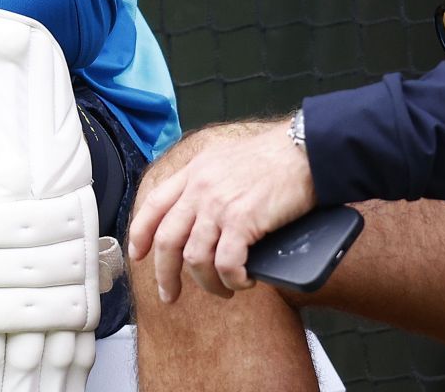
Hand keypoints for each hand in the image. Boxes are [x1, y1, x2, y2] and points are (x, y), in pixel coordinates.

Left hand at [127, 119, 316, 302]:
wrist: (305, 149)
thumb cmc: (276, 156)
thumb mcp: (227, 158)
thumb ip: (210, 180)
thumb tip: (205, 218)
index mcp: (195, 171)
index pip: (154, 205)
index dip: (141, 234)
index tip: (139, 255)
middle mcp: (200, 187)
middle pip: (167, 240)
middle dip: (165, 275)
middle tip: (171, 295)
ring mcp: (219, 204)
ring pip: (195, 259)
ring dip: (208, 283)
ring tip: (224, 289)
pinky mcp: (242, 220)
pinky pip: (226, 264)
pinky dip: (234, 280)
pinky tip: (244, 281)